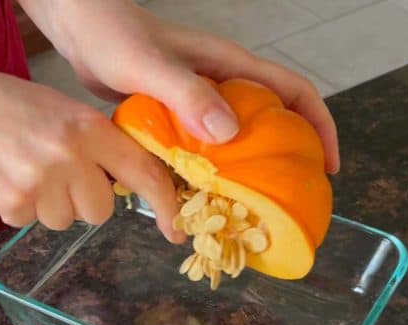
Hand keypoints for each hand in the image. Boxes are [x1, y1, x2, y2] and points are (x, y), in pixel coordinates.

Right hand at [0, 67, 182, 239]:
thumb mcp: (58, 110)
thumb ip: (91, 143)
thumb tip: (121, 182)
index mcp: (87, 127)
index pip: (142, 171)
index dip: (164, 204)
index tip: (174, 228)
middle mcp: (70, 155)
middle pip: (100, 210)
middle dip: (80, 201)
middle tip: (52, 174)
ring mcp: (41, 182)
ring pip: (63, 220)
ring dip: (45, 205)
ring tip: (19, 170)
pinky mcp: (13, 203)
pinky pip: (28, 222)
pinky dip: (16, 207)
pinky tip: (0, 178)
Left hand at [20, 0, 340, 172]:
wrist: (80, 29)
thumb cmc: (115, 37)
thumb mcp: (151, 66)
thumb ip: (188, 94)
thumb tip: (231, 133)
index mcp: (230, 67)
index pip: (294, 92)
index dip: (319, 126)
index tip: (327, 165)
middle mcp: (221, 84)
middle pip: (271, 121)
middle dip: (286, 158)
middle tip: (287, 201)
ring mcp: (197, 102)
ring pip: (235, 140)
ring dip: (242, 172)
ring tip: (243, 211)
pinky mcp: (173, 117)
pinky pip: (200, 148)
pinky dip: (204, 173)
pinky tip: (195, 199)